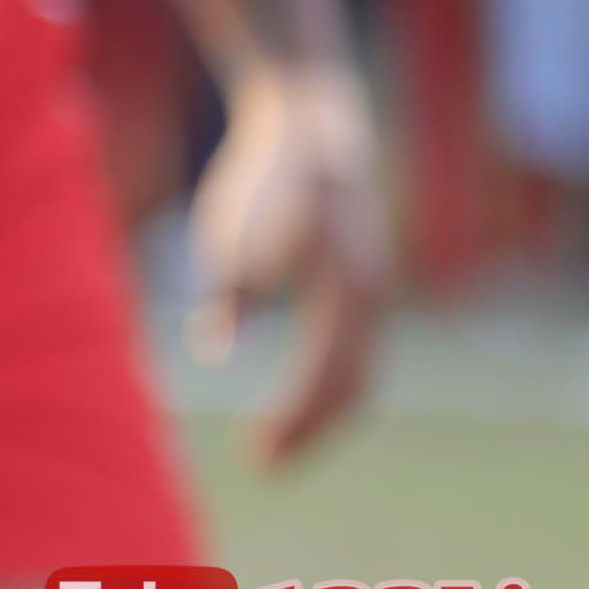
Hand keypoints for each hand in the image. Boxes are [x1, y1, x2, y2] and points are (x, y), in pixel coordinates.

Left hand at [190, 61, 384, 464]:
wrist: (310, 120)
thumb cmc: (262, 177)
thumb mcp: (230, 235)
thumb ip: (228, 293)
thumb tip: (213, 348)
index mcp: (344, 290)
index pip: (325, 378)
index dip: (292, 423)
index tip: (255, 457)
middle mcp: (372, 295)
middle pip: (351, 386)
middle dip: (309, 431)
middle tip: (262, 467)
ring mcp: (376, 288)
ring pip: (361, 372)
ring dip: (321, 415)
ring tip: (274, 448)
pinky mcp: (366, 281)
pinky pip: (357, 350)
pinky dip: (330, 384)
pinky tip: (296, 404)